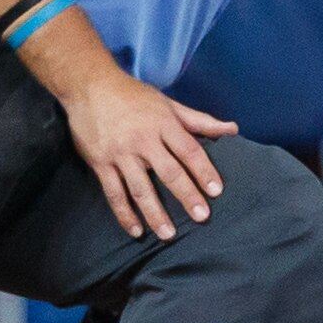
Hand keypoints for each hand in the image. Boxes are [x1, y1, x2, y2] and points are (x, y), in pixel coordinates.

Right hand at [62, 67, 232, 240]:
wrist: (90, 88)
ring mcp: (120, 154)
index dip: (204, 171)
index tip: (216, 191)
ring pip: (140, 188)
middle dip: (186, 196)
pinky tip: (135, 230)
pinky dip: (124, 213)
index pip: (190, 151)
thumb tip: (233, 129)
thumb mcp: (169, 104)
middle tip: (201, 217)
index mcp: (164, 125)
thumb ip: (200, 120)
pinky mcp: (100, 164)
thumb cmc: (135, 96)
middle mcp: (143, 141)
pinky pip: (114, 193)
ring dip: (154, 213)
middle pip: (169, 172)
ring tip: (168, 234)